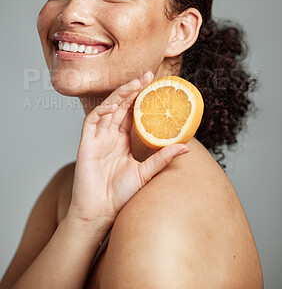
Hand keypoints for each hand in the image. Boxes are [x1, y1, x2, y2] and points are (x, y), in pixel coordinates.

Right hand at [67, 71, 188, 230]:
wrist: (100, 213)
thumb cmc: (120, 194)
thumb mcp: (146, 173)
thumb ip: (162, 158)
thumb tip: (186, 147)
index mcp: (122, 140)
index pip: (131, 113)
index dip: (141, 99)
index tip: (155, 85)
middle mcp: (109, 136)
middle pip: (120, 106)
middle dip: (132, 90)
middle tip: (148, 76)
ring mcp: (97, 138)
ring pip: (107, 109)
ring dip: (119, 95)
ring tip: (135, 84)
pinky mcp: (86, 143)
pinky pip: (92, 121)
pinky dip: (101, 110)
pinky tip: (113, 104)